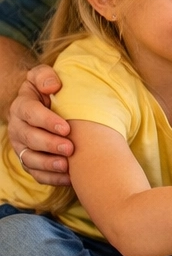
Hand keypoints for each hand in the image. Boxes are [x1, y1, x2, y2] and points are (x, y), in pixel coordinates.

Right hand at [9, 65, 73, 186]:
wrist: (43, 105)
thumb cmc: (48, 90)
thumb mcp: (43, 76)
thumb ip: (45, 76)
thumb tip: (53, 86)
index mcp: (22, 107)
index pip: (30, 113)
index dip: (47, 121)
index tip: (66, 128)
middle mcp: (18, 128)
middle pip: (29, 139)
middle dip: (49, 145)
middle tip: (69, 148)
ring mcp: (22, 147)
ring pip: (29, 159)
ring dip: (48, 164)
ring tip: (66, 165)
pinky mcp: (29, 161)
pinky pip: (36, 173)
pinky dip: (51, 178)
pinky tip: (69, 178)